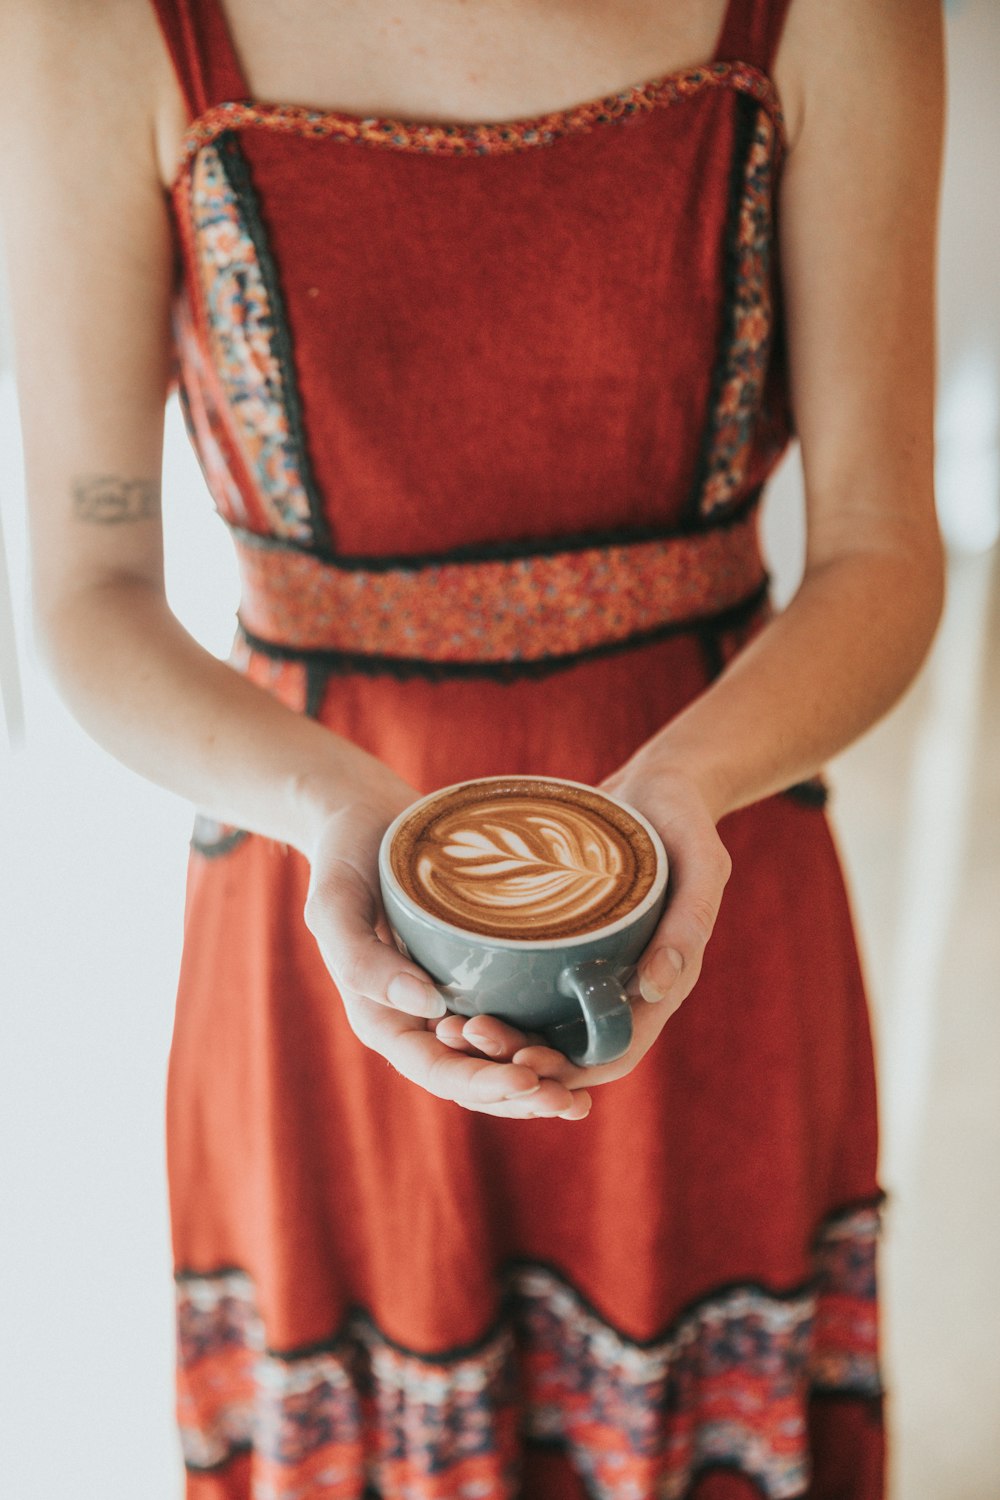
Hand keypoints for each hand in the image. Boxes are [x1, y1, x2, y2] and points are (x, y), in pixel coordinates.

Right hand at [302, 775, 592, 1120]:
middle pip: (472, 1077)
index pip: (435, 1069)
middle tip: (572, 1103)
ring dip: (537, 1082)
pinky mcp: (480, 972)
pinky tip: (581, 1045)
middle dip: (520, 1097)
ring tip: (580, 1097)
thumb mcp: (335, 904)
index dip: (482, 1084)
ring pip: (497, 1059)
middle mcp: (419, 1017)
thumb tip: (426, 1006)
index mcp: (383, 1016)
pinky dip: (543, 1039)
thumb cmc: (345, 856)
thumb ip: (361, 959)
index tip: (528, 1081)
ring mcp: (452, 998)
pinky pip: (513, 1017)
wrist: (367, 814)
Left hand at [435, 762, 730, 1092]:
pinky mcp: (566, 941)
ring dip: (501, 1033)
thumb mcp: (702, 862)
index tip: (521, 1063)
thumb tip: (656, 988)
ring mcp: (593, 964)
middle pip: (568, 1047)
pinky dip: (499, 996)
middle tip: (466, 1036)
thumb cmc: (685, 819)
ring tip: (452, 1024)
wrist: (659, 785)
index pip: (615, 1051)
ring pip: (543, 1022)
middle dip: (519, 1056)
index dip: (570, 1070)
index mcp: (663, 982)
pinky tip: (456, 988)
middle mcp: (625, 984)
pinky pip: (530, 981)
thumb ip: (691, 920)